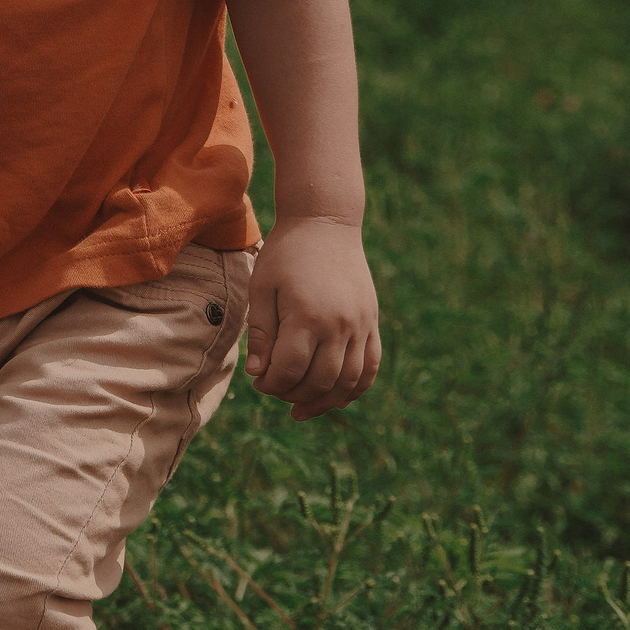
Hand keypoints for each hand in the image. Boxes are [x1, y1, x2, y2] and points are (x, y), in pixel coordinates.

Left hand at [244, 216, 380, 421]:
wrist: (325, 224)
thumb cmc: (285, 254)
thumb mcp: (262, 288)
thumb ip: (261, 333)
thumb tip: (258, 375)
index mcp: (307, 316)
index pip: (290, 370)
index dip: (271, 384)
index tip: (258, 382)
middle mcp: (340, 325)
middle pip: (320, 381)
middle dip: (294, 394)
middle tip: (275, 390)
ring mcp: (361, 326)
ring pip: (348, 381)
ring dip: (325, 400)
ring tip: (301, 405)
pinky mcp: (371, 323)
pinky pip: (370, 367)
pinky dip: (355, 388)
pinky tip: (335, 398)